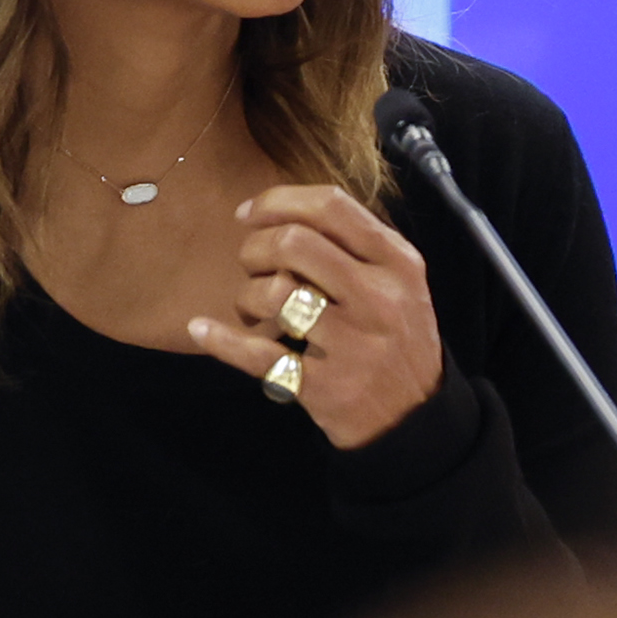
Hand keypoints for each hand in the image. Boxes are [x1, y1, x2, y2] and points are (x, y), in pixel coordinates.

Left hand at [187, 184, 447, 450]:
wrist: (413, 416)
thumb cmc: (396, 338)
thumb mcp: (399, 282)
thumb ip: (356, 246)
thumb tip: (283, 214)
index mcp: (397, 262)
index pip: (332, 207)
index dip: (278, 201)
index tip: (249, 213)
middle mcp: (378, 297)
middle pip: (294, 244)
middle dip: (255, 248)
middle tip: (251, 265)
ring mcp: (352, 343)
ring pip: (273, 294)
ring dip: (245, 296)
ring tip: (249, 308)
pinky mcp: (324, 385)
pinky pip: (257, 354)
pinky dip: (220, 339)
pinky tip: (202, 329)